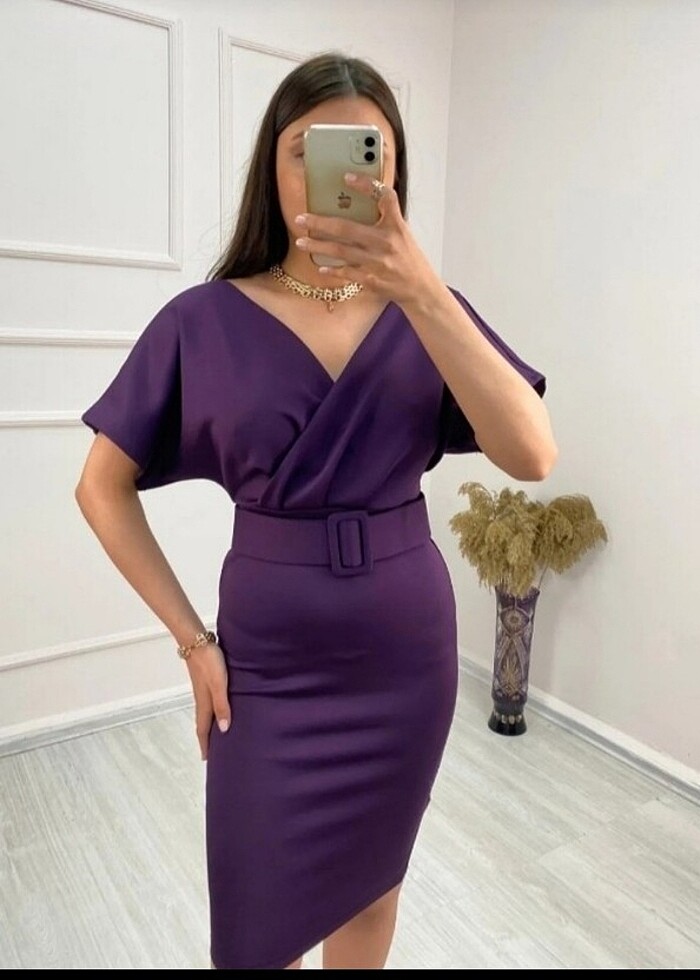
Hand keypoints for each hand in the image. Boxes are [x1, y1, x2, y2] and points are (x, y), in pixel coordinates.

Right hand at [185, 642, 230, 759]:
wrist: (197, 640)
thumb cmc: (210, 661)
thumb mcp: (219, 684)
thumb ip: (222, 705)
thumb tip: (224, 729)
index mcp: (204, 702)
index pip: (203, 729)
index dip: (205, 744)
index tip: (206, 759)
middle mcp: (201, 698)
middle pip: (203, 722)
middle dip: (206, 738)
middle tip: (211, 751)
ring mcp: (202, 688)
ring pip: (206, 711)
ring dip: (209, 723)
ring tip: (217, 732)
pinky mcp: (205, 679)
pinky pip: (208, 700)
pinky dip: (212, 709)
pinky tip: (219, 706)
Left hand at [294, 172, 439, 306]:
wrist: (420, 288)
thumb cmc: (408, 257)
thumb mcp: (402, 232)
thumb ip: (384, 218)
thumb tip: (355, 204)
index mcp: (396, 226)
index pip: (384, 197)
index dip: (366, 184)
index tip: (347, 177)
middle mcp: (386, 243)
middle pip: (347, 228)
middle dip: (320, 223)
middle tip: (301, 219)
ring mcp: (376, 263)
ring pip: (340, 252)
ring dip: (318, 247)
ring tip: (301, 242)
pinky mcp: (371, 280)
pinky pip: (346, 272)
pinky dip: (332, 270)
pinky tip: (320, 267)